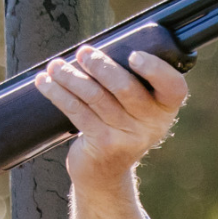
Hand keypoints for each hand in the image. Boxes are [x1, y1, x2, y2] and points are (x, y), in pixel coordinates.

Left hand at [35, 45, 188, 218]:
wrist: (104, 172)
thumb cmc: (118, 125)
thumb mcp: (135, 108)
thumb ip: (131, 80)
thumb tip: (97, 46)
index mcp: (165, 109)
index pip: (173, 87)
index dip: (156, 70)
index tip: (134, 54)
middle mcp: (151, 125)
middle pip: (125, 88)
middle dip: (100, 66)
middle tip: (83, 53)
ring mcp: (127, 137)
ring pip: (95, 97)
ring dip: (71, 77)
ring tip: (55, 66)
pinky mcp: (101, 144)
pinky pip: (77, 111)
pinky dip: (58, 93)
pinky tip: (45, 82)